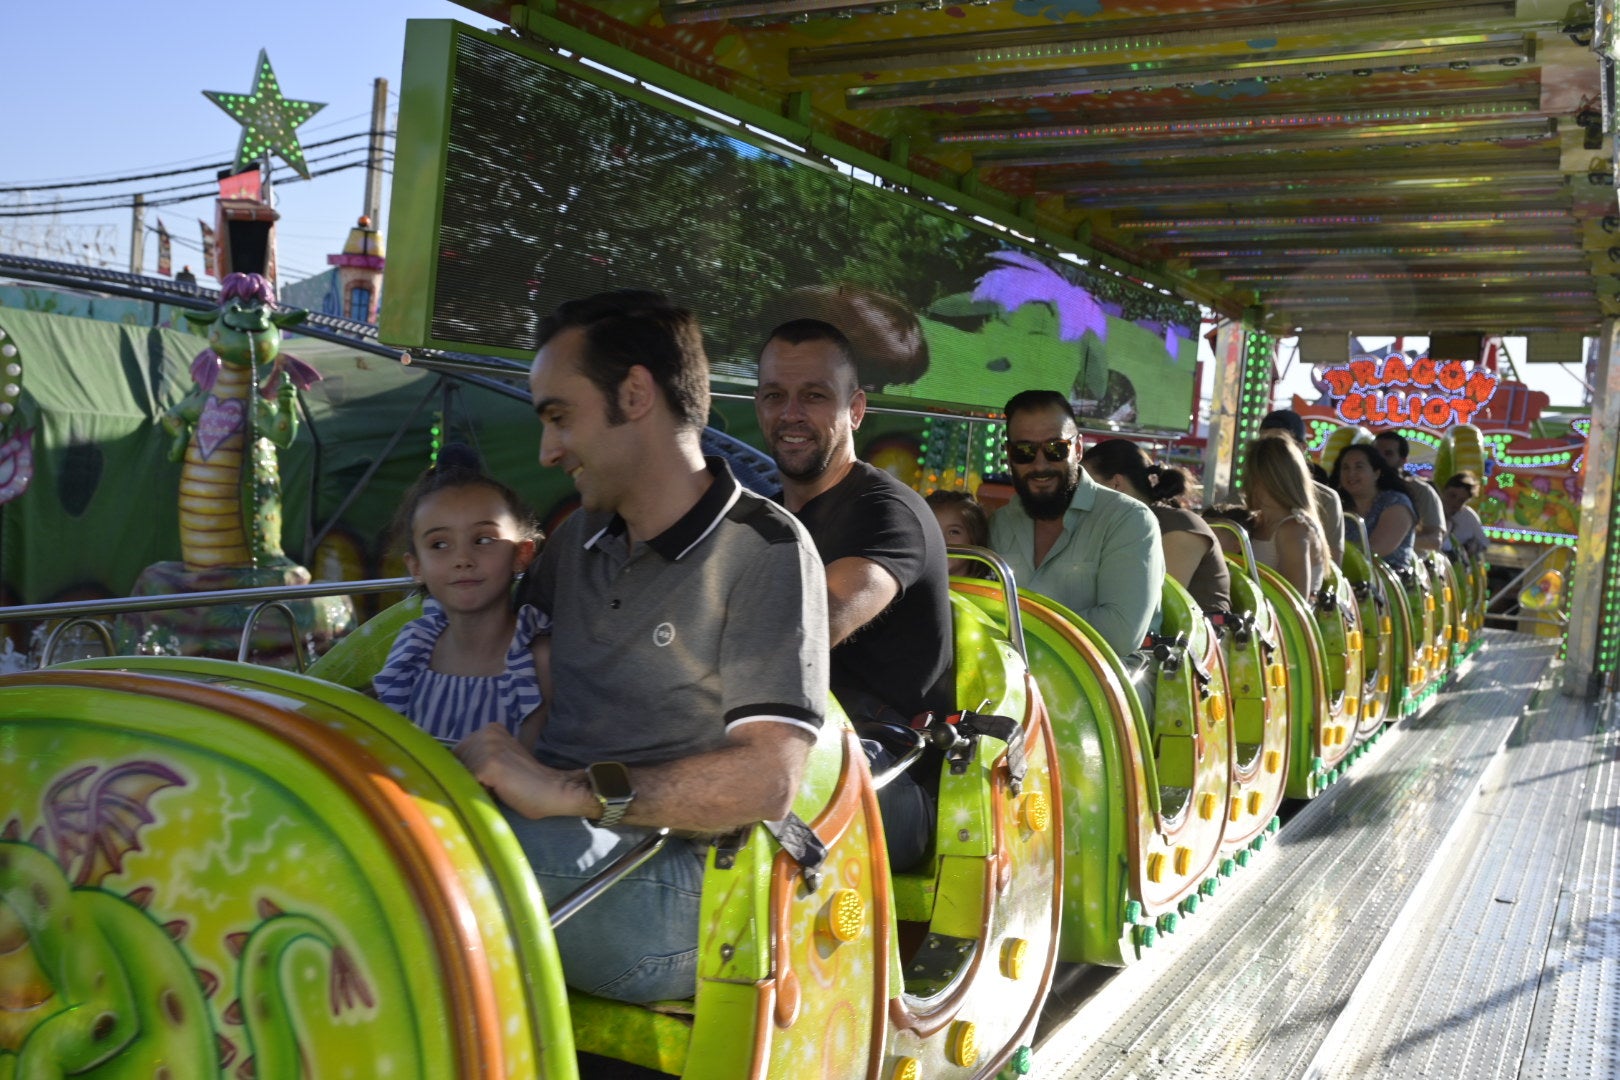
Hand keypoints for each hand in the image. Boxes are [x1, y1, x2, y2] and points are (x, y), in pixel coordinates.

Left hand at [453, 724, 590, 818]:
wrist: (554, 791)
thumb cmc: (527, 783)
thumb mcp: (499, 761)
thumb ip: (479, 757)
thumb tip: (447, 770)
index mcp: (490, 729)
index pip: (456, 754)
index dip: (466, 771)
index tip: (487, 780)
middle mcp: (486, 732)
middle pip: (454, 763)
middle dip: (468, 779)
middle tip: (495, 786)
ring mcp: (487, 747)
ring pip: (459, 775)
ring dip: (473, 787)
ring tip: (497, 789)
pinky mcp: (488, 765)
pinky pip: (466, 785)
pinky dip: (478, 794)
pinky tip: (497, 793)